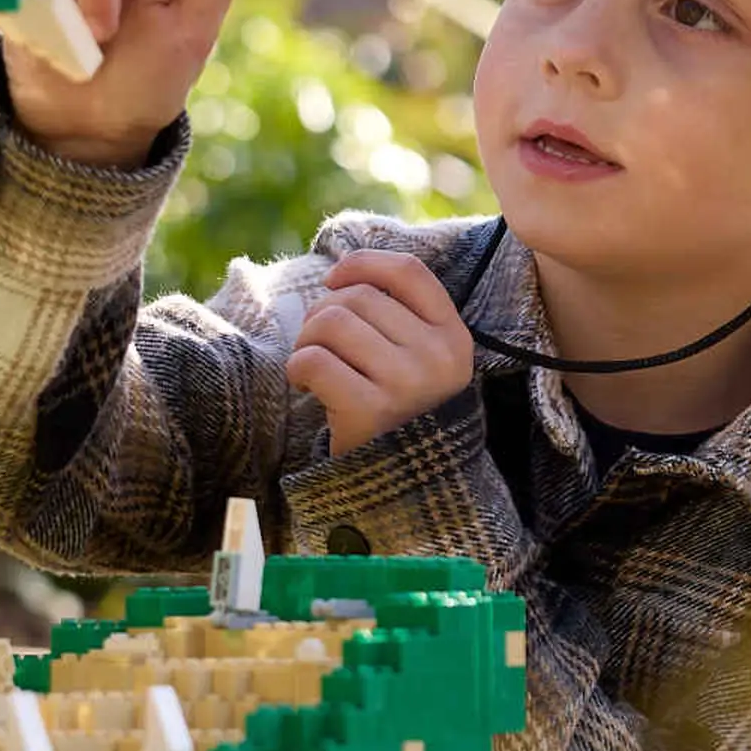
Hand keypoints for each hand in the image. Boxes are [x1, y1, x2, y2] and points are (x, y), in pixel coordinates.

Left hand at [288, 252, 475, 457]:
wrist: (402, 486)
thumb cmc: (399, 412)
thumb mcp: (419, 362)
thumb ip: (398, 316)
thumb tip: (342, 270)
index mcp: (454, 337)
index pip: (408, 271)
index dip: (363, 264)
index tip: (334, 279)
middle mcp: (437, 357)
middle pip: (359, 296)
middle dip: (322, 313)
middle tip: (317, 344)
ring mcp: (407, 384)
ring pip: (332, 322)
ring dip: (306, 340)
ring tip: (311, 365)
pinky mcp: (371, 411)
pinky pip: (314, 360)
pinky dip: (297, 368)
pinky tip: (305, 385)